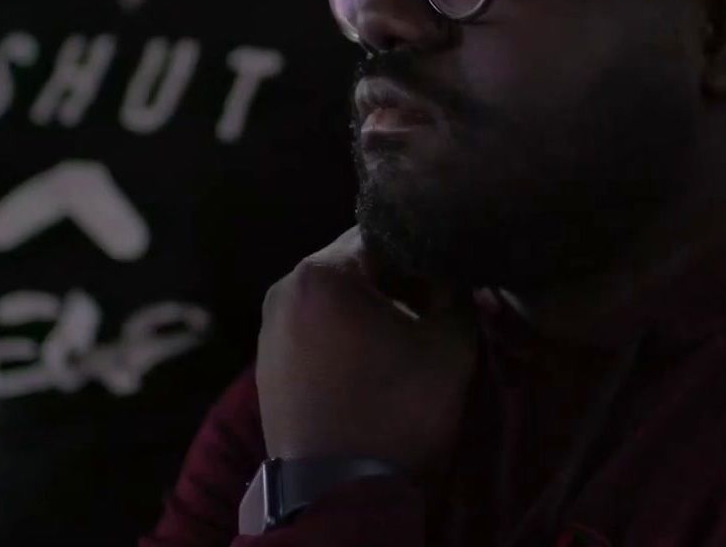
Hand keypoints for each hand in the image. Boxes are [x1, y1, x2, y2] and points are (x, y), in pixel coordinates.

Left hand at [256, 228, 477, 474]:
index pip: (386, 232)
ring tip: (406, 340)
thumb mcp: (449, 345)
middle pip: (356, 262)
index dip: (426, 251)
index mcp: (322, 272)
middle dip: (399, 280)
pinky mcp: (267, 361)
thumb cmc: (395, 411)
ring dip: (373, 308)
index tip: (451, 278)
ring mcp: (269, 326)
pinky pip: (315, 327)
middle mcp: (285, 287)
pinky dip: (346, 334)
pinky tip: (374, 363)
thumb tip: (456, 273)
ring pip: (335, 296)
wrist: (336, 494)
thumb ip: (458, 292)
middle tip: (435, 308)